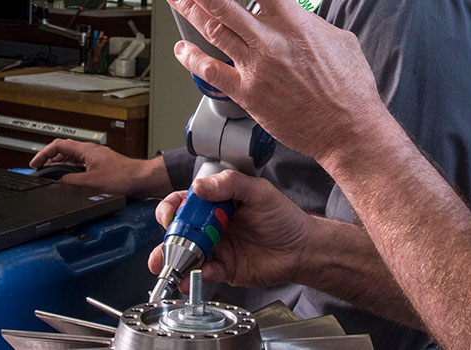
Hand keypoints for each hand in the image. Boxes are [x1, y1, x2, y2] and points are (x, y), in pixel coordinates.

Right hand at [28, 139, 168, 196]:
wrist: (141, 179)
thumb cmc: (123, 177)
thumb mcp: (91, 182)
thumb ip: (71, 182)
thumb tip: (57, 183)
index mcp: (86, 150)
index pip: (58, 146)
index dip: (43, 154)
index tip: (35, 163)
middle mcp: (90, 152)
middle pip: (63, 151)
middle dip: (49, 160)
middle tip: (40, 170)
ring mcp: (95, 158)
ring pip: (71, 159)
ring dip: (60, 166)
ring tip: (50, 176)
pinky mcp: (100, 166)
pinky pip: (80, 166)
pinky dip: (70, 171)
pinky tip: (68, 180)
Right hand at [148, 170, 312, 287]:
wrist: (302, 249)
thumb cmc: (284, 218)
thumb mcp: (259, 192)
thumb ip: (230, 183)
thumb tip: (200, 186)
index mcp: (216, 203)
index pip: (184, 202)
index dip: (171, 209)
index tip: (170, 217)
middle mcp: (212, 225)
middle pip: (179, 231)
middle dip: (167, 240)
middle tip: (168, 247)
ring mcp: (217, 248)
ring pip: (187, 255)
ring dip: (175, 262)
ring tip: (172, 267)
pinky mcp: (224, 269)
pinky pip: (204, 273)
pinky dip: (197, 276)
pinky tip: (198, 274)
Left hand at [167, 0, 391, 159]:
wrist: (348, 128)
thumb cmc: (350, 88)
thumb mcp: (340, 40)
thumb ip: (311, 24)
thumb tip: (299, 16)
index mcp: (295, 23)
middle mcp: (271, 41)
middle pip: (223, 4)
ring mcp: (256, 67)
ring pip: (213, 30)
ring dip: (191, 12)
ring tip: (178, 1)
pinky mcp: (247, 93)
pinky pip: (210, 72)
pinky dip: (191, 58)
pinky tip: (182, 50)